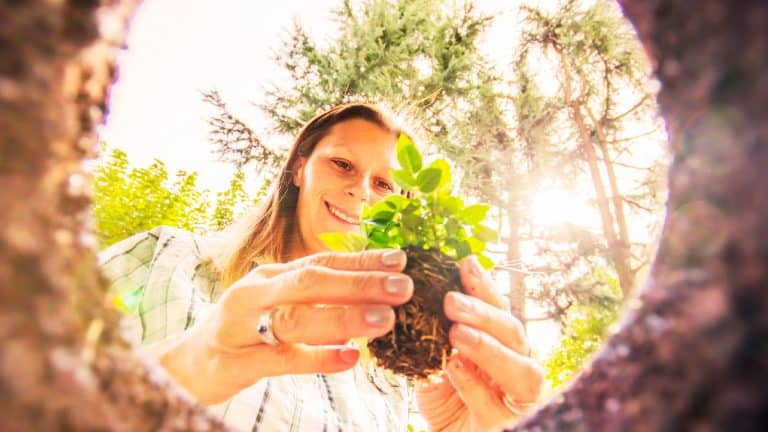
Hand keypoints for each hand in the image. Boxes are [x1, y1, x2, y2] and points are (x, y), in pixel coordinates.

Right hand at [159, 249, 412, 403]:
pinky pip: (280, 359)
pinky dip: (317, 358)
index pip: (321, 263)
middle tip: (403, 287)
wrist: (182, 367)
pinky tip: (349, 359)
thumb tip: (367, 300)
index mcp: (270, 278)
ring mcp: (242, 325)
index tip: (401, 260)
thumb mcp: (273, 308)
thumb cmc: (238, 335)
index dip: (361, 260)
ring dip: (343, 317)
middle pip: (311, 282)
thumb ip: (313, 303)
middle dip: (360, 282)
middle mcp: (255, 293)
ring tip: (384, 320)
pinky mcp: (235, 361)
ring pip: (296, 317)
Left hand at [416, 256, 542, 431]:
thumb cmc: (446, 398)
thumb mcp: (434, 361)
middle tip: (450, 300)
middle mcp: (516, 364)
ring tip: (457, 334)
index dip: (484, 286)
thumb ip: (434, 335)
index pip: (498, 309)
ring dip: (488, 347)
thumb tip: (414, 292)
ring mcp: (516, 396)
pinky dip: (473, 384)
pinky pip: (495, 403)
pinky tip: (453, 368)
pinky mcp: (506, 423)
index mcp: (500, 344)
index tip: (465, 263)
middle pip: (513, 331)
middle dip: (483, 312)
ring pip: (521, 368)